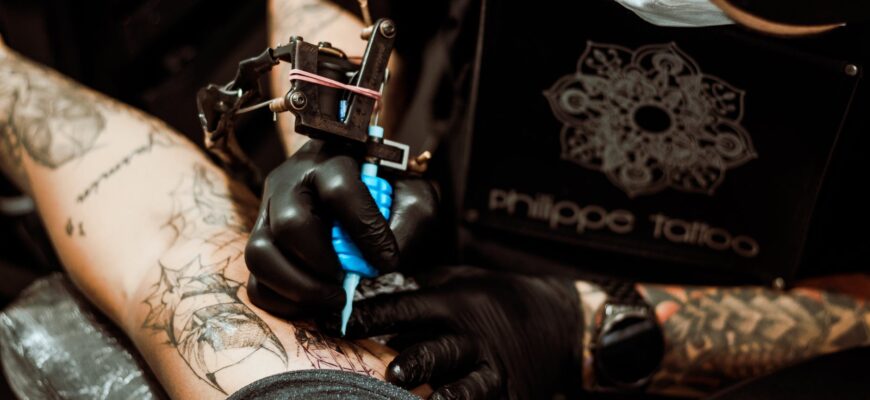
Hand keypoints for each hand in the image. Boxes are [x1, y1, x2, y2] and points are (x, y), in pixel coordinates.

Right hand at [245, 139, 437, 317]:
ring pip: (260, 254)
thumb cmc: (388, 192)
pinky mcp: (260, 241)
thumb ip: (409, 222)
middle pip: (291, 224)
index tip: (388, 261)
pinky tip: (314, 304)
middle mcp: (290, 181)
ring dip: (297, 287)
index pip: (341, 190)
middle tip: (346, 286)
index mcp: (332, 160)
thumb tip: (378, 263)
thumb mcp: (412, 196)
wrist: (361, 183)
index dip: (365, 231)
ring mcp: (267, 212)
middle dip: (322, 265)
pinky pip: (254, 281)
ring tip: (331, 297)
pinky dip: (282, 302)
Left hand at [330, 266, 583, 399]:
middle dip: (416, 363)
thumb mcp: (459, 279)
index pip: (407, 308)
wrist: (559, 321)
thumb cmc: (495, 297)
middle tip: (392, 374)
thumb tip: (363, 292)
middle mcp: (473, 338)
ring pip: (466, 389)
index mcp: (455, 304)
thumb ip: (418, 289)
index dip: (373, 316)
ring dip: (445, 398)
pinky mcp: (510, 395)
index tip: (340, 322)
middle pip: (440, 351)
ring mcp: (493, 372)